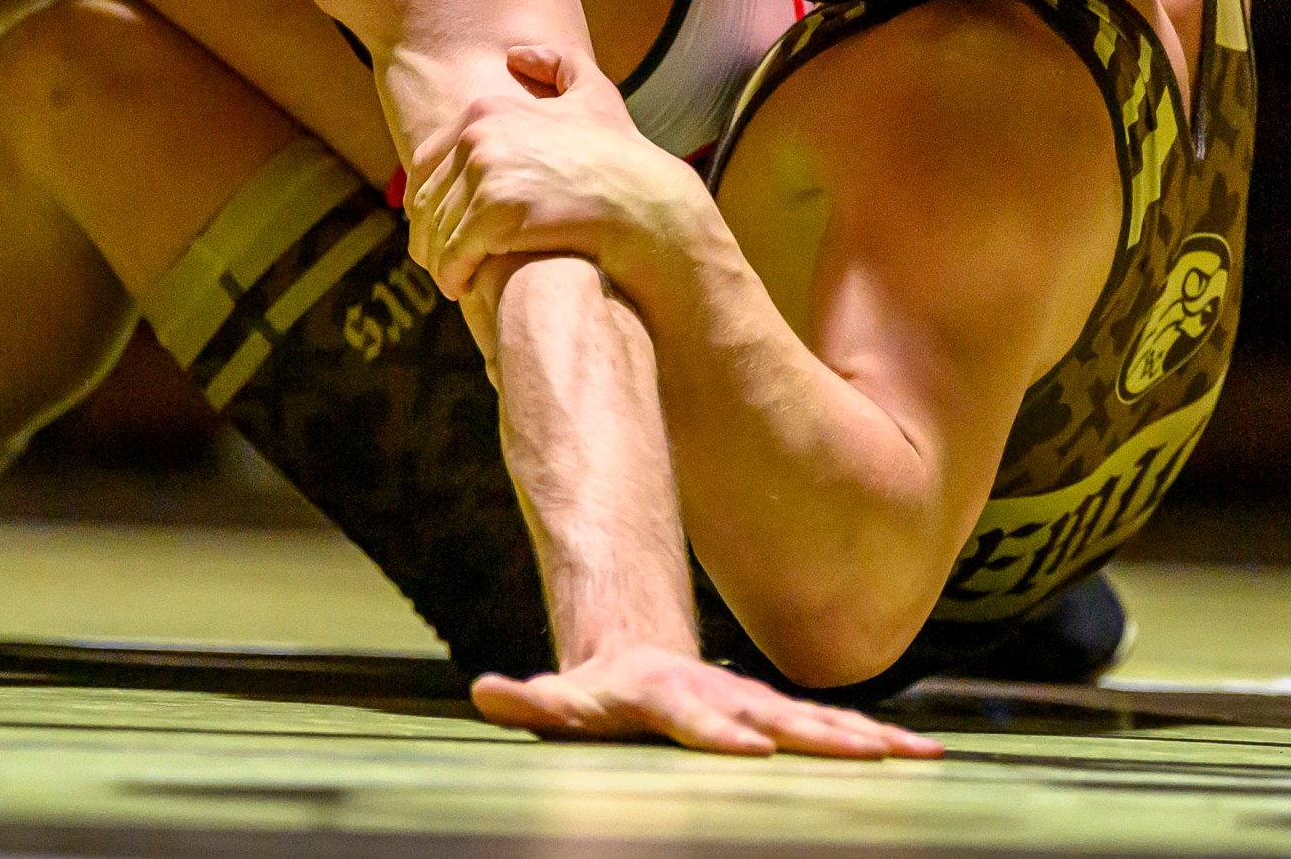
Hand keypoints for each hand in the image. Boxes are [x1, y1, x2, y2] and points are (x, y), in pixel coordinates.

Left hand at [407, 44, 704, 299]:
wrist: (645, 203)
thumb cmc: (620, 156)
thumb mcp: (594, 95)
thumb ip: (560, 64)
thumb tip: (517, 55)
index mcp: (485, 112)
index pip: (425, 163)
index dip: (427, 199)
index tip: (437, 224)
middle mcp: (479, 138)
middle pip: (426, 200)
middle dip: (428, 234)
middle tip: (440, 259)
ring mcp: (486, 176)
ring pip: (436, 231)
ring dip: (437, 260)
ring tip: (450, 278)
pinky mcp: (496, 218)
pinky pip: (453, 255)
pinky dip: (450, 275)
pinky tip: (460, 288)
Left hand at [471, 644, 942, 758]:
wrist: (638, 657)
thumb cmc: (596, 695)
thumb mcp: (559, 700)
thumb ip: (529, 701)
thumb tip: (485, 690)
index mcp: (669, 696)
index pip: (696, 716)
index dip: (720, 730)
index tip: (751, 745)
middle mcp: (724, 697)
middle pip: (776, 717)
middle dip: (820, 738)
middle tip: (868, 755)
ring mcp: (759, 705)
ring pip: (819, 723)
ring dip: (869, 740)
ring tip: (920, 754)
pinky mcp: (784, 719)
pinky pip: (836, 733)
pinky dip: (881, 742)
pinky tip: (926, 755)